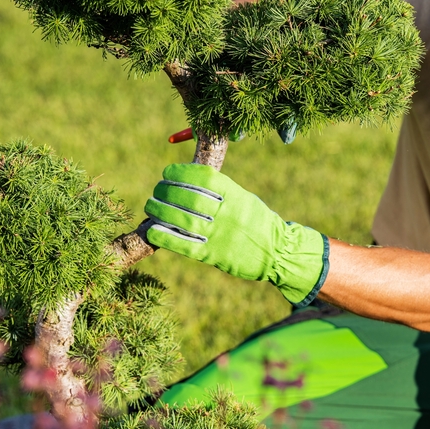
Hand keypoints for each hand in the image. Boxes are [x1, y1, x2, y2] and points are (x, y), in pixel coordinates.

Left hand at [145, 163, 327, 305]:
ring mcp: (221, 236)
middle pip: (189, 198)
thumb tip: (188, 179)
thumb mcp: (245, 199)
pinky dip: (166, 237)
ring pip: (183, 220)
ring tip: (151, 205)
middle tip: (157, 190)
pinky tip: (153, 230)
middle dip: (167, 191)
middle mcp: (229, 214)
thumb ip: (222, 190)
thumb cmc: (258, 222)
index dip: (181, 173)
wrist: (278, 253)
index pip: (204, 178)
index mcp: (237, 196)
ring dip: (161, 211)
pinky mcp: (215, 256)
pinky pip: (185, 245)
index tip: (167, 172)